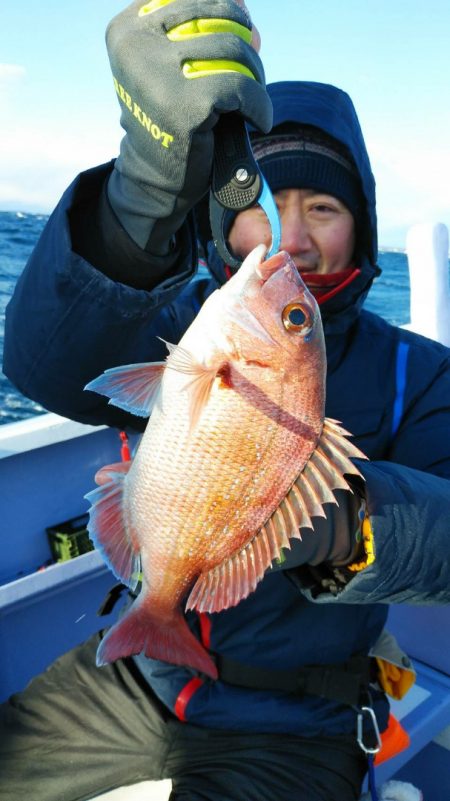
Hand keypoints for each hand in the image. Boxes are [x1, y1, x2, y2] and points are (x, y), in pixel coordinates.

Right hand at [106, 0, 271, 250]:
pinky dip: (259, 105)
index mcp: (127, 27)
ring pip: (234, 50)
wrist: (157, 177)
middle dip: (244, 42)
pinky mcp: (184, 104)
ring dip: (255, 75)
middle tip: (252, 70)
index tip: (240, 32)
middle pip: (217, 17)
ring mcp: (157, 74)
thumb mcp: (175, 63)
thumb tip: (244, 6)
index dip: (225, 9)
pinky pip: (242, 88)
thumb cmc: (171, 117)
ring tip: (252, 99)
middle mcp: (135, 44)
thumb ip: (201, 29)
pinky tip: (258, 120)